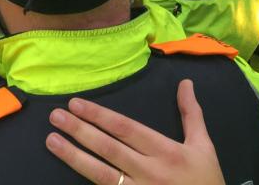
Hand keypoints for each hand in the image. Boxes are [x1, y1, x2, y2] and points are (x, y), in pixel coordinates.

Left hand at [44, 80, 223, 184]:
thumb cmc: (206, 181)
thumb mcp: (204, 147)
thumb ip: (191, 115)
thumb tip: (185, 83)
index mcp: (166, 151)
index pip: (125, 129)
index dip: (99, 116)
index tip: (76, 104)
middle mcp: (150, 172)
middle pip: (109, 148)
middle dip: (80, 131)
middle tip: (55, 116)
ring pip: (101, 174)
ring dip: (74, 156)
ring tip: (51, 140)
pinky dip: (87, 182)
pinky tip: (68, 173)